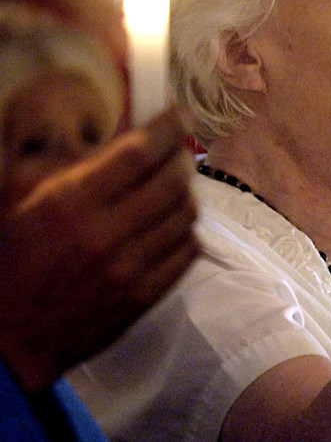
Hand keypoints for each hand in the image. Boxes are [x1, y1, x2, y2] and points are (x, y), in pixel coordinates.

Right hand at [0, 107, 199, 392]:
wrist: (7, 340)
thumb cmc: (7, 259)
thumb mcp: (16, 198)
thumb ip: (62, 162)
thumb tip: (109, 130)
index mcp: (70, 203)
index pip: (140, 152)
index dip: (169, 126)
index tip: (182, 114)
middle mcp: (107, 233)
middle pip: (172, 181)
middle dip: (182, 157)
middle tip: (178, 150)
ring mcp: (131, 268)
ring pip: (186, 215)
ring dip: (185, 193)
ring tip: (172, 186)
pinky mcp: (145, 297)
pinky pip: (187, 251)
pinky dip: (186, 230)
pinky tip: (170, 224)